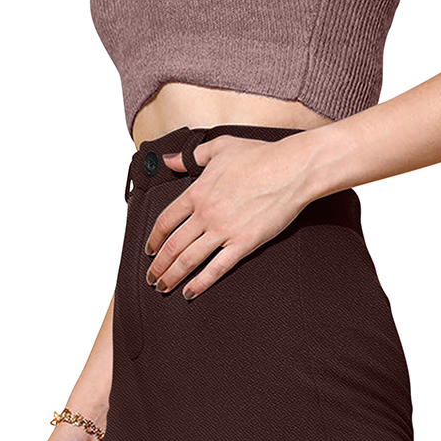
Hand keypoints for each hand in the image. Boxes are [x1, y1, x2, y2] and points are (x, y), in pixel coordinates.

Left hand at [144, 134, 311, 300]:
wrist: (291, 169)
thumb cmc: (260, 156)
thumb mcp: (219, 147)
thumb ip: (191, 156)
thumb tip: (169, 160)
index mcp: (197, 191)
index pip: (166, 220)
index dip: (154, 239)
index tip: (150, 250)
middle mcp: (206, 213)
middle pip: (173, 245)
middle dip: (159, 265)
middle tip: (151, 277)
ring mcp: (224, 231)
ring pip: (189, 259)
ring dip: (172, 276)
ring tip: (163, 287)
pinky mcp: (243, 244)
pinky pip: (216, 268)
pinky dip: (200, 283)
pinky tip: (190, 292)